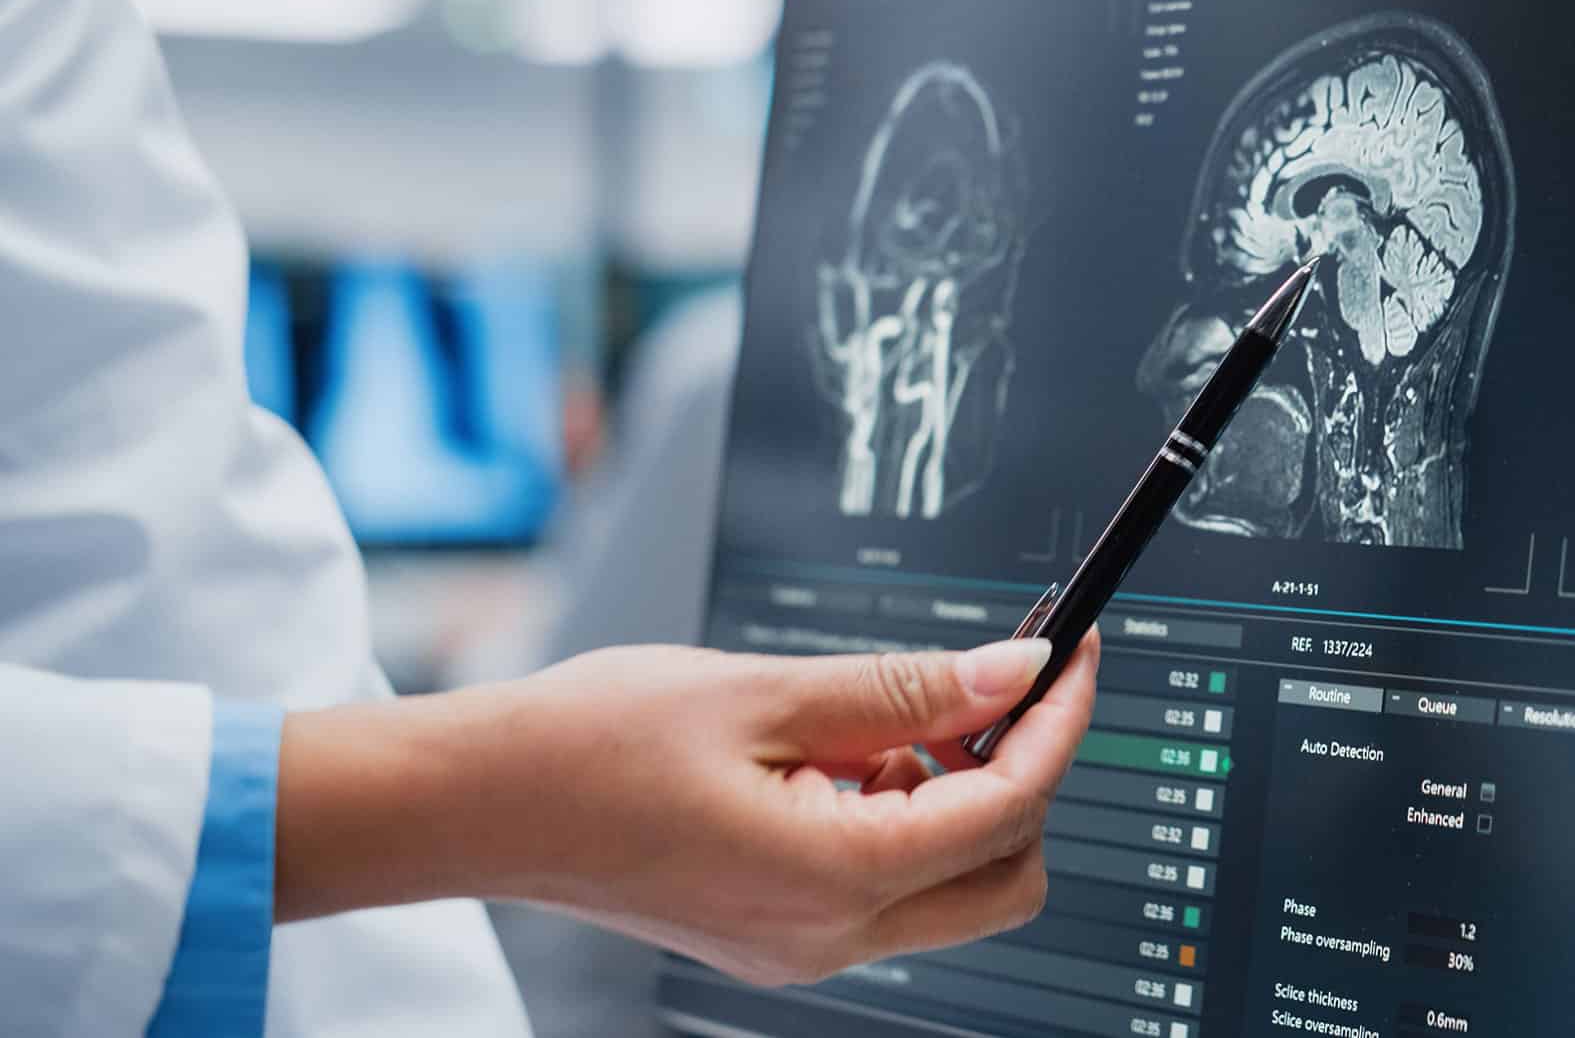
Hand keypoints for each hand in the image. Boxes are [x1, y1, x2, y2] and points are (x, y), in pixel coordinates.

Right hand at [277, 631, 1099, 984]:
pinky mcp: (777, 935)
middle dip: (1021, 778)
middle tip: (988, 687)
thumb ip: (906, 691)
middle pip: (1005, 877)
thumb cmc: (589, 744)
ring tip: (878, 719)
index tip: (1072, 650)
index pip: (1009, 808)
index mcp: (833, 879)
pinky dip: (897, 819)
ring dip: (954, 797)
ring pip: (950, 886)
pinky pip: (885, 887)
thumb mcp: (766, 692)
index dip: (1057, 721)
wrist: (477, 803)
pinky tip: (840, 755)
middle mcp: (828, 939)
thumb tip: (1014, 672)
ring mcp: (802, 948)